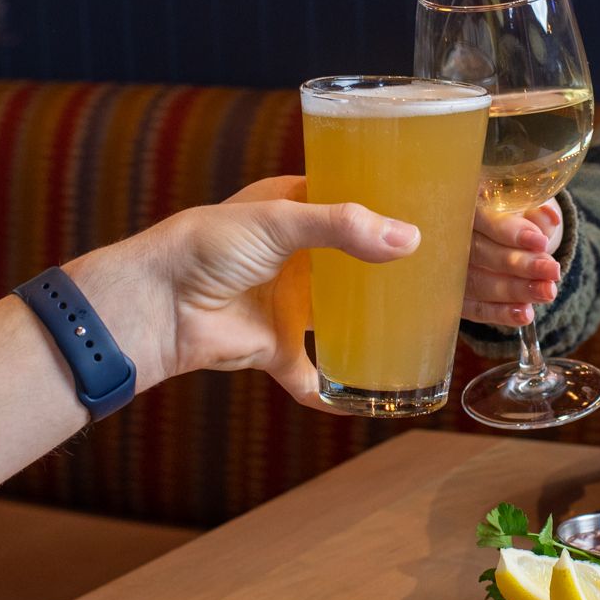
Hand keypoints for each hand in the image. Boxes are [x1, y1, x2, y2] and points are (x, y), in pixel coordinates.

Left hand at [64, 177, 416, 410]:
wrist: (157, 307)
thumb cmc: (204, 247)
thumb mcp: (278, 221)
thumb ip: (342, 227)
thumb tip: (408, 240)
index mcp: (290, 210)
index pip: (348, 201)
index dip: (385, 206)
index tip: (433, 209)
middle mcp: (293, 256)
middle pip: (352, 263)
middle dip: (388, 268)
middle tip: (441, 271)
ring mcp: (286, 303)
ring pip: (340, 317)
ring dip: (371, 326)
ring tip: (424, 327)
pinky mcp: (275, 348)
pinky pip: (314, 375)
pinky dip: (337, 391)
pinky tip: (371, 399)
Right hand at [462, 200, 562, 327]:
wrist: (502, 236)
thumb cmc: (512, 216)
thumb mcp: (526, 209)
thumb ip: (535, 214)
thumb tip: (549, 219)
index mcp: (467, 205)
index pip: (484, 219)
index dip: (510, 232)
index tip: (540, 243)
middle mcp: (452, 237)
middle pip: (481, 254)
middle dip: (520, 265)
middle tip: (553, 271)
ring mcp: (450, 269)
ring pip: (479, 283)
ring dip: (516, 291)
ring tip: (547, 292)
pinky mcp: (456, 296)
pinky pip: (475, 309)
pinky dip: (501, 313)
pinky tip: (525, 314)